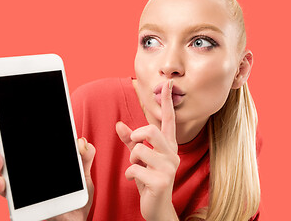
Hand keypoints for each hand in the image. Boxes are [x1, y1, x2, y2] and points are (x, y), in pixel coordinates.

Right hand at [0, 135, 94, 220]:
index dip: (13, 136)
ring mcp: (21, 189)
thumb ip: (85, 158)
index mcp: (40, 164)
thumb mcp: (84, 177)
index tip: (6, 125)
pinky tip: (2, 181)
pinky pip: (7, 194)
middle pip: (7, 157)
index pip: (23, 146)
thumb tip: (82, 142)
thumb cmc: (77, 201)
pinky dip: (1, 186)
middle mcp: (26, 175)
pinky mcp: (19, 204)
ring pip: (1, 173)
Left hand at [116, 80, 179, 220]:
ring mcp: (169, 167)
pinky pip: (135, 168)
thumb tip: (118, 124)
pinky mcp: (162, 181)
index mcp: (168, 146)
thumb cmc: (149, 179)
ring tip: (135, 168)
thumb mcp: (139, 158)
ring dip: (131, 159)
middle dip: (135, 136)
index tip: (168, 83)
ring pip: (139, 150)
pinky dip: (129, 173)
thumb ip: (130, 141)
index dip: (167, 101)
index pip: (169, 119)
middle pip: (150, 130)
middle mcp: (172, 154)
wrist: (157, 207)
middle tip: (133, 145)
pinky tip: (134, 180)